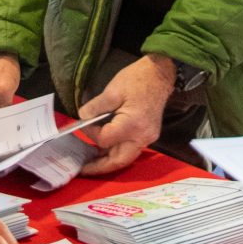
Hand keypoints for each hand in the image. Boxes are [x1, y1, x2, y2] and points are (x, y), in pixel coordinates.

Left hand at [75, 54, 175, 174]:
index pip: (105, 140)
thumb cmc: (137, 79)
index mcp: (132, 125)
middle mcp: (141, 136)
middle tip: (82, 170)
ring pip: (125, 158)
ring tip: (91, 163)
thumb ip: (95, 107)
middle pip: (118, 161)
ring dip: (108, 162)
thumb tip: (82, 118)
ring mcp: (147, 137)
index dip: (90, 133)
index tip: (83, 123)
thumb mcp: (112, 90)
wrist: (160, 74)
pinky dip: (117, 152)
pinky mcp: (148, 135)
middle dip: (100, 167)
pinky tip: (105, 151)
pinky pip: (131, 150)